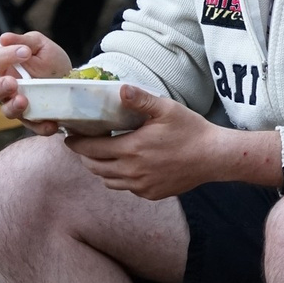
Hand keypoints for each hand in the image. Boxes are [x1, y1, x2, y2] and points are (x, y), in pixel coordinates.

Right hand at [0, 31, 72, 133]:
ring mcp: (18, 105)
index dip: (5, 55)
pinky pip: (33, 126)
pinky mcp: (33, 119)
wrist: (73, 81)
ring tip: (25, 101)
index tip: (25, 52)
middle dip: (1, 87)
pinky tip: (51, 123)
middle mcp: (7, 87)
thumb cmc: (51, 62)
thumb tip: (4, 38)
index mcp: (5, 66)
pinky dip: (41, 126)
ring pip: (7, 110)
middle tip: (14, 82)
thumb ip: (25, 41)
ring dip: (14, 107)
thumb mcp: (42, 46)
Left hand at [63, 87, 230, 198]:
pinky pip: (125, 188)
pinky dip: (119, 178)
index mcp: (131, 149)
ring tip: (103, 154)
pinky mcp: (150, 193)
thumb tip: (120, 89)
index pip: (90, 149)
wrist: (213, 157)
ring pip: (107, 180)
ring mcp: (141, 186)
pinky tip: (127, 165)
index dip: (76, 143)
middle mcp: (132, 172)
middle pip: (94, 167)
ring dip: (100, 168)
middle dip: (84, 155)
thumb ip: (140, 100)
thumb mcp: (166, 109)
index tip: (70, 136)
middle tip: (83, 144)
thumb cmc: (191, 130)